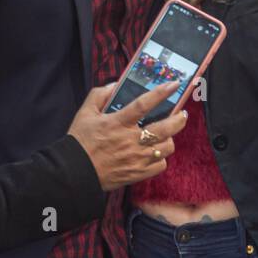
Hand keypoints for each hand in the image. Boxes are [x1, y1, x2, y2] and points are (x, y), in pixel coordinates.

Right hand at [66, 82, 187, 190]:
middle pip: (165, 128)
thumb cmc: (80, 142)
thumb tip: (115, 85)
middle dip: (179, 120)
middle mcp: (130, 140)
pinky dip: (161, 159)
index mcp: (118, 123)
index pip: (144, 104)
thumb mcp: (85, 113)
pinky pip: (160, 166)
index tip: (173, 84)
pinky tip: (156, 153)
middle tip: (182, 114)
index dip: (161, 93)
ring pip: (166, 148)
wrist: (75, 173)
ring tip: (167, 135)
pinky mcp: (137, 173)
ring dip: (169, 139)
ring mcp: (136, 158)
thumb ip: (99, 95)